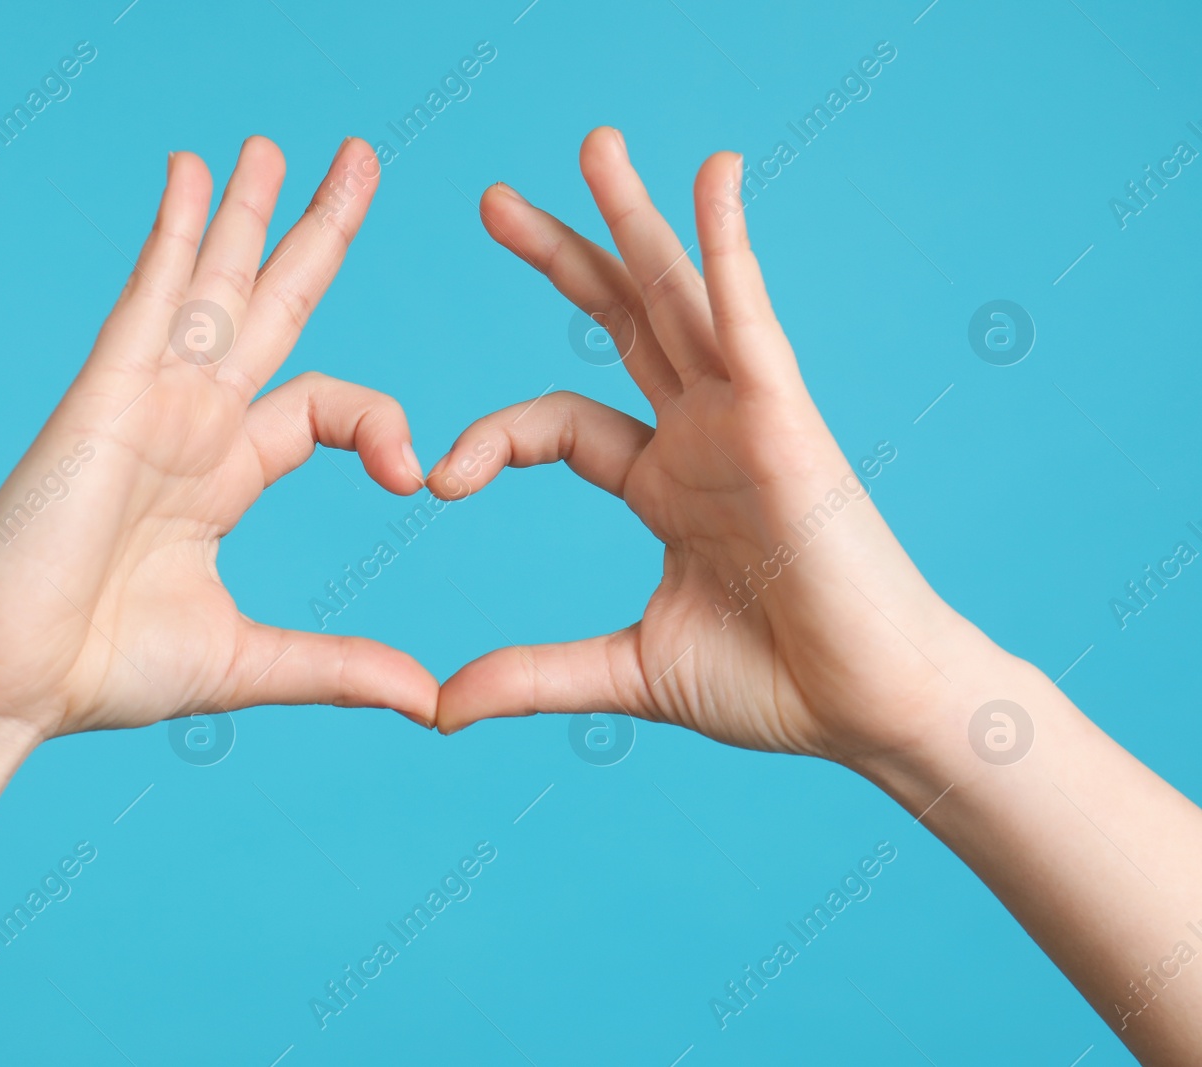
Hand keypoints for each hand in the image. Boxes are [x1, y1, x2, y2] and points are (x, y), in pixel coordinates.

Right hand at [0, 137, 437, 736]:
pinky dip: (172, 232)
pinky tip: (193, 171)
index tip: (415, 478)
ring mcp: (148, 401)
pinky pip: (147, 297)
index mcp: (225, 472)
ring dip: (244, 209)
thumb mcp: (249, 661)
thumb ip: (338, 666)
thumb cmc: (102, 670)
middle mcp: (192, 422)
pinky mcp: (104, 396)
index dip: (379, 423)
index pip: (322, 403)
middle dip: (318, 232)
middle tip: (362, 159)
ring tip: (280, 144)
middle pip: (274, 305)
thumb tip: (428, 700)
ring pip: (211, 283)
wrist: (7, 682)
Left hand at [429, 128, 999, 764]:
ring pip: (678, 299)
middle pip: (616, 323)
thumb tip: (436, 707)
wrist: (871, 713)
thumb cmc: (775, 685)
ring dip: (636, 220)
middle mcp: (699, 435)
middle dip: (557, 258)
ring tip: (592, 146)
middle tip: (490, 200)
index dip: (494, 438)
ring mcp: (745, 419)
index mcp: (661, 483)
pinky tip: (714, 176)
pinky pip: (751, 318)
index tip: (440, 481)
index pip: (559, 422)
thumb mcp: (628, 670)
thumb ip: (533, 674)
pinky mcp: (790, 421)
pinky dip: (730, 247)